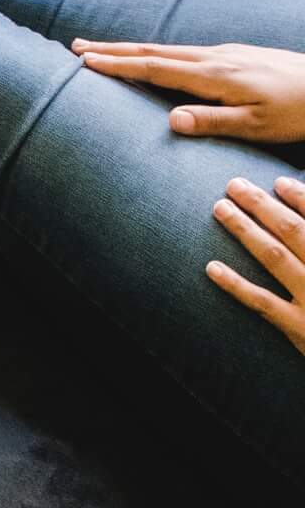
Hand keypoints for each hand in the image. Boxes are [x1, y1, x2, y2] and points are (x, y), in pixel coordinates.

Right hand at [72, 38, 304, 142]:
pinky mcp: (235, 55)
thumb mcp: (256, 125)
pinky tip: (153, 58)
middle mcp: (216, 58)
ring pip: (167, 49)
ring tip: (104, 51)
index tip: (84, 62)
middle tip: (75, 47)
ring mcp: (226, 54)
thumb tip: (171, 121)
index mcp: (215, 75)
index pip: (155, 68)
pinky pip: (184, 52)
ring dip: (131, 50)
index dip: (118, 66)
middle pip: (154, 51)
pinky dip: (156, 53)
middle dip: (112, 49)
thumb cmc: (298, 111)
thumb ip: (213, 122)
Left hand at [207, 174, 304, 354]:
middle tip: (233, 185)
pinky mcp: (298, 327)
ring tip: (220, 209)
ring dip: (245, 230)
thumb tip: (303, 220)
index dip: (302, 197)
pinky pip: (261, 302)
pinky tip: (211, 268)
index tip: (277, 181)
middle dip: (262, 205)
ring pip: (274, 258)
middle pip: (293, 231)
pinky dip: (235, 284)